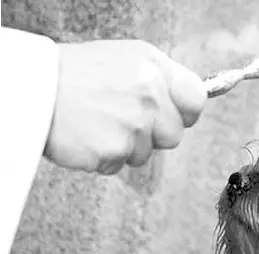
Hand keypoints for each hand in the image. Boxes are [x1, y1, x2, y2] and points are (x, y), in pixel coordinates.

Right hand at [44, 40, 206, 174]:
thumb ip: (162, 80)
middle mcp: (149, 98)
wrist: (36, 89)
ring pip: (146, 154)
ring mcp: (132, 127)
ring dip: (127, 145)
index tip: (175, 115)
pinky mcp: (113, 152)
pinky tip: (90, 136)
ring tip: (101, 123)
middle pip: (174, 135)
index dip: (186, 112)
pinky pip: (120, 164)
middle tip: (127, 119)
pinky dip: (106, 156)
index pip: (196, 99)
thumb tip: (192, 100)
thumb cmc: (80, 72)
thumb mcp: (129, 58)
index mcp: (155, 69)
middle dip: (154, 133)